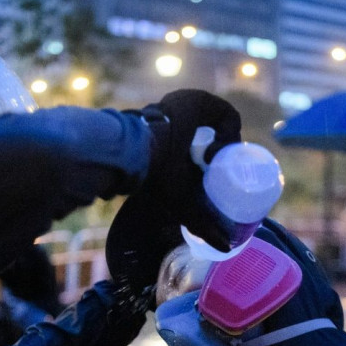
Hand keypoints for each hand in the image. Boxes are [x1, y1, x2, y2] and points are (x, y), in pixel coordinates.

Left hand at [107, 90, 240, 294]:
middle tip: (206, 166)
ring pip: (188, 123)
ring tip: (187, 166)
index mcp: (198, 103)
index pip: (228, 115)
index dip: (231, 136)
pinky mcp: (143, 115)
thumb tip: (224, 248)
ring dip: (192, 142)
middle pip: (209, 119)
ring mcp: (159, 104)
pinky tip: (167, 161)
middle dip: (211, 144)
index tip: (217, 158)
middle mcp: (180, 98)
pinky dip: (172, 142)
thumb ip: (202, 220)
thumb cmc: (155, 166)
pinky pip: (168, 126)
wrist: (114, 156)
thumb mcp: (182, 193)